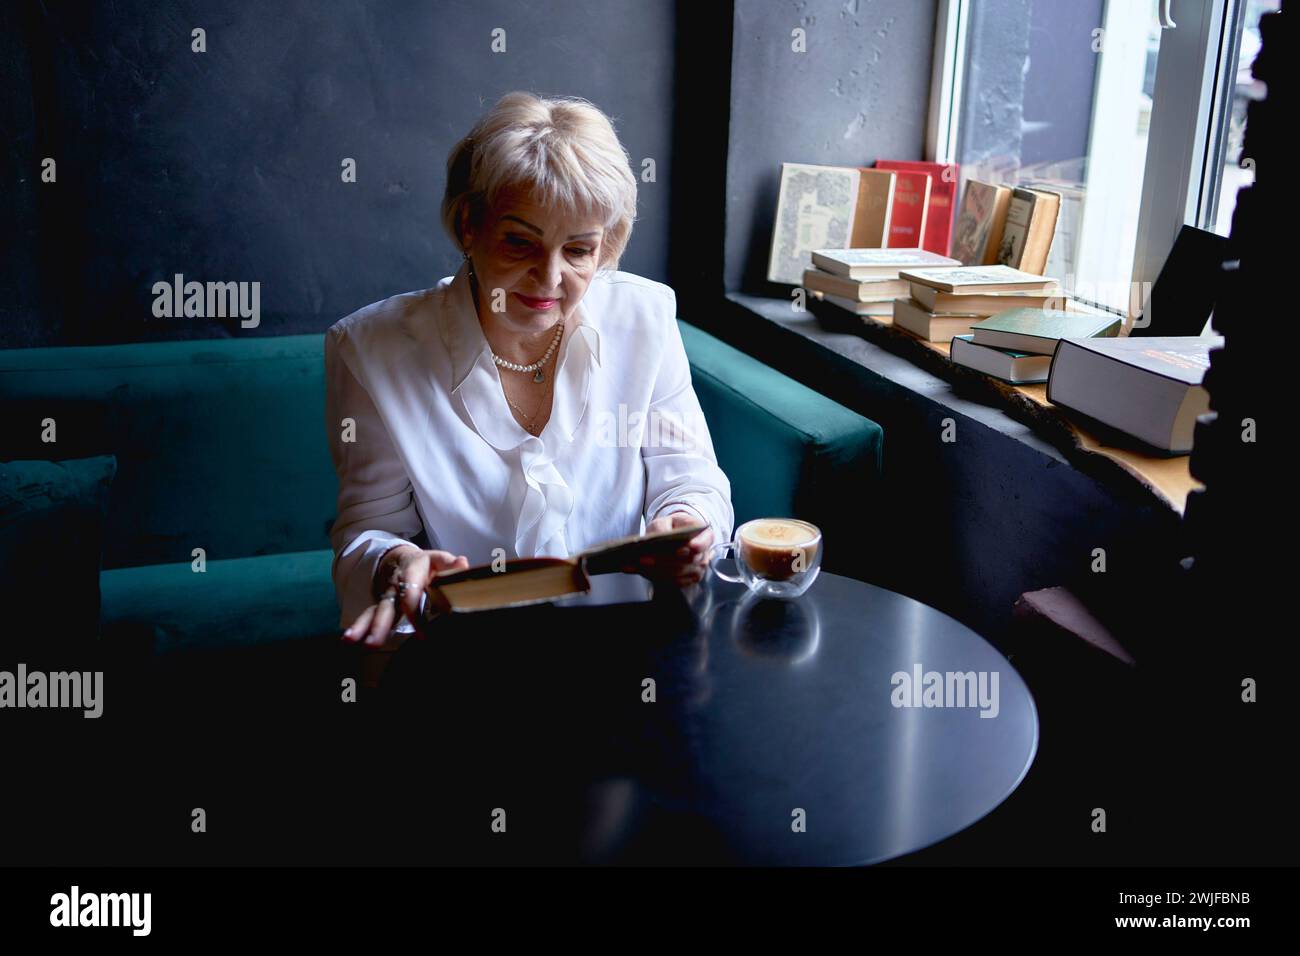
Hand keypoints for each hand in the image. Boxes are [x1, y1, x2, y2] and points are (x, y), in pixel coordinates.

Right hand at [341, 545, 469, 647]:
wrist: (406, 559)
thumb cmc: (429, 565)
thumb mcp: (440, 560)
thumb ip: (450, 564)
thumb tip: (462, 563)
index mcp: (413, 569)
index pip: (411, 590)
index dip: (414, 611)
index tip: (422, 635)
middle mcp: (397, 582)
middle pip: (388, 603)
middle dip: (380, 624)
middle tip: (374, 643)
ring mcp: (388, 594)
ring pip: (375, 610)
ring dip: (363, 626)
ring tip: (349, 641)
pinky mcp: (382, 604)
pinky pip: (370, 616)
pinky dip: (359, 627)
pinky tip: (348, 640)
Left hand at [624, 512, 713, 587]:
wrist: (673, 538)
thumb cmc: (671, 528)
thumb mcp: (665, 521)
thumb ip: (663, 527)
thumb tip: (660, 536)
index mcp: (704, 536)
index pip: (703, 544)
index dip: (694, 548)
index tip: (680, 550)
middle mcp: (703, 555)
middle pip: (686, 562)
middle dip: (663, 561)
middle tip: (644, 559)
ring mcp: (697, 570)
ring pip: (677, 574)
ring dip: (655, 571)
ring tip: (636, 565)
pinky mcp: (687, 580)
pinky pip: (671, 582)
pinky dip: (654, 577)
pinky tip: (639, 571)